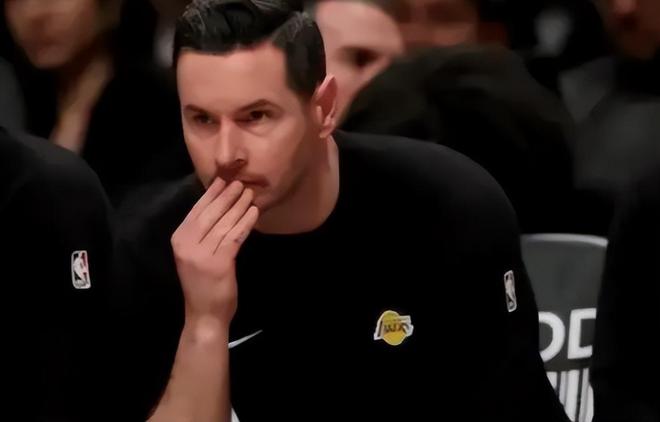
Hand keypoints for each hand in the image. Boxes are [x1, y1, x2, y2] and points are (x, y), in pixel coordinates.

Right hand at [171, 178, 258, 323]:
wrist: (204, 314)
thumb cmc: (202, 284)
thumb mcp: (194, 255)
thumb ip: (201, 234)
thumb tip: (218, 206)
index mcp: (179, 240)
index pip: (196, 211)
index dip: (211, 194)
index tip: (223, 180)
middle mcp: (187, 244)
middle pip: (210, 214)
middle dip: (226, 196)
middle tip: (240, 182)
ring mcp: (202, 254)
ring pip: (224, 223)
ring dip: (239, 206)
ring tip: (250, 194)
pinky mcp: (219, 263)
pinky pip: (235, 237)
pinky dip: (246, 223)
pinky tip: (254, 213)